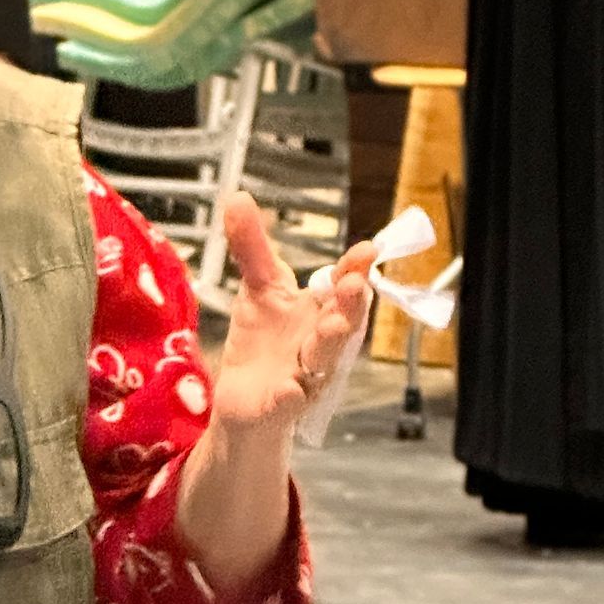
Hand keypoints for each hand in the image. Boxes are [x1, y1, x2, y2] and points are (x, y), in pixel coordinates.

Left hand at [211, 195, 374, 437]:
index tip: (367, 249)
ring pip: (323, 361)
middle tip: (354, 283)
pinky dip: (291, 396)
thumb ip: (252, 246)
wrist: (243, 402)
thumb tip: (237, 197)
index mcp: (320, 312)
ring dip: (329, 343)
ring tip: (330, 326)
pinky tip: (289, 389)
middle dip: (350, 305)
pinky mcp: (280, 407)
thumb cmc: (262, 343)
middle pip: (342, 323)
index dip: (355, 270)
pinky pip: (289, 402)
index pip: (343, 288)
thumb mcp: (257, 289)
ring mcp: (304, 376)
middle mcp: (320, 343)